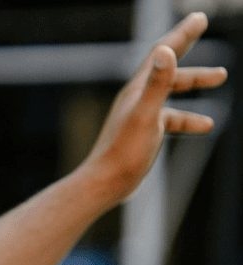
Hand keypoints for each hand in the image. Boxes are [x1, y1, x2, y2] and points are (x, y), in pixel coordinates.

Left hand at [79, 12, 227, 205]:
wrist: (105, 183)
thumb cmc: (123, 151)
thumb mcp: (146, 114)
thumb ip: (157, 83)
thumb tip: (166, 51)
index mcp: (136, 89)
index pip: (161, 53)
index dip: (182, 34)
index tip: (200, 18)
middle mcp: (136, 98)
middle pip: (169, 69)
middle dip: (191, 51)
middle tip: (207, 27)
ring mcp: (139, 115)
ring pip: (172, 92)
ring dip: (195, 82)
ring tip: (222, 77)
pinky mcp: (143, 133)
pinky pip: (171, 118)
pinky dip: (189, 117)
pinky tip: (206, 125)